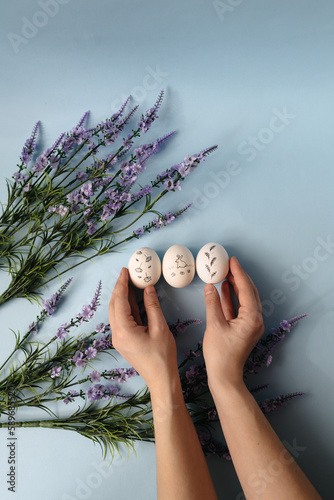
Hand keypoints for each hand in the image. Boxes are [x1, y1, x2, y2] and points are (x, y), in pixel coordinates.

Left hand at [109, 267, 178, 393]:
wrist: (161, 379)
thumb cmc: (162, 356)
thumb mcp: (160, 328)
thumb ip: (152, 306)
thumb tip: (148, 288)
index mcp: (124, 330)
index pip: (120, 301)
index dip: (122, 284)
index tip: (125, 270)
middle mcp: (117, 334)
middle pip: (114, 305)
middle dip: (119, 288)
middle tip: (127, 273)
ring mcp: (119, 338)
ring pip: (116, 312)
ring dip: (122, 297)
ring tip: (130, 282)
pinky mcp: (124, 341)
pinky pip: (122, 319)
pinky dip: (126, 307)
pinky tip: (134, 299)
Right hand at [203, 256, 263, 390]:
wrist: (224, 376)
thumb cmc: (220, 355)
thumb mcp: (214, 325)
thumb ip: (212, 304)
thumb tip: (210, 286)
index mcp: (252, 319)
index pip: (246, 290)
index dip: (238, 273)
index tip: (232, 261)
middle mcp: (255, 320)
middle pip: (249, 292)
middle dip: (239, 277)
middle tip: (229, 264)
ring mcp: (250, 325)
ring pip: (244, 299)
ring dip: (235, 286)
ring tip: (225, 273)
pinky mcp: (243, 328)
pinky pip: (238, 308)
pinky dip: (231, 298)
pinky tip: (222, 288)